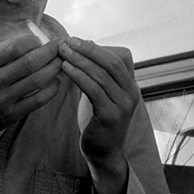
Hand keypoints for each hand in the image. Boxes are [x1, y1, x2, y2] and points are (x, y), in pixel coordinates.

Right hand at [0, 35, 61, 162]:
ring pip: (37, 81)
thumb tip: (31, 40)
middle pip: (30, 63)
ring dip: (54, 69)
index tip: (42, 39)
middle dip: (50, 52)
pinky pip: (38, 100)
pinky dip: (52, 89)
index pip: (14, 47)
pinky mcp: (10, 115)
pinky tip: (56, 81)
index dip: (34, 41)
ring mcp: (1, 100)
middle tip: (60, 47)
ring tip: (61, 62)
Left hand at [58, 38, 138, 193]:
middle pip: (109, 63)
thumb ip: (98, 75)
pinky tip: (65, 69)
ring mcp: (123, 105)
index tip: (75, 40)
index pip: (116, 58)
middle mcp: (131, 93)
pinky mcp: (110, 115)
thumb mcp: (101, 95)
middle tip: (67, 42)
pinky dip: (79, 76)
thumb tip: (87, 46)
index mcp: (130, 86)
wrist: (104, 154)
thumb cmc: (99, 122)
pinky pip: (94, 90)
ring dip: (79, 61)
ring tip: (62, 53)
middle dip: (87, 50)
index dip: (95, 48)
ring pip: (100, 75)